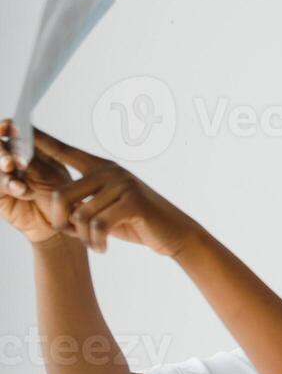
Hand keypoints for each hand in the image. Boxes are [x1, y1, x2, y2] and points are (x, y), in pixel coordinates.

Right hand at [0, 118, 73, 243]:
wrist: (60, 223)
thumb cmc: (60, 196)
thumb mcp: (49, 173)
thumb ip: (31, 157)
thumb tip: (17, 135)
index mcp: (24, 148)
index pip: (8, 130)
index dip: (7, 127)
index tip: (13, 128)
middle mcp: (10, 158)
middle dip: (2, 152)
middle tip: (11, 163)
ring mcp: (2, 175)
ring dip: (5, 171)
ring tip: (20, 184)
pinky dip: (8, 185)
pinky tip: (21, 190)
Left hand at [25, 127, 199, 257]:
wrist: (174, 233)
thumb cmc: (138, 221)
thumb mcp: (108, 206)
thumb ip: (86, 198)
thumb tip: (57, 204)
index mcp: (101, 167)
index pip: (63, 150)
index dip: (39, 140)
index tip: (14, 125)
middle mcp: (110, 171)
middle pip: (62, 194)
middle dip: (61, 222)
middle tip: (73, 236)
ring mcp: (122, 185)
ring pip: (79, 214)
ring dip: (82, 237)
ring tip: (94, 243)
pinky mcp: (132, 203)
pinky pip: (98, 225)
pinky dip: (96, 242)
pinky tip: (103, 248)